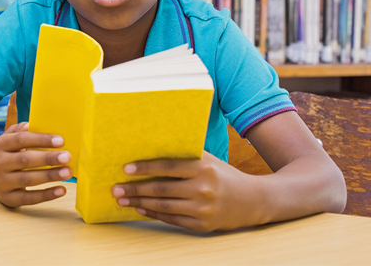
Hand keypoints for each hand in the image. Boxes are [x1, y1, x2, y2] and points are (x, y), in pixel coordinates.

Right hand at [0, 122, 70, 207]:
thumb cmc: (8, 154)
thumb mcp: (10, 139)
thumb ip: (22, 131)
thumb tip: (34, 124)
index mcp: (1, 144)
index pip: (22, 139)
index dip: (41, 140)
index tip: (61, 141)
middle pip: (25, 159)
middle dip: (48, 158)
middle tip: (67, 157)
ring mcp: (2, 182)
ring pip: (28, 179)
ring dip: (50, 175)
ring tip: (68, 172)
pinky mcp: (8, 198)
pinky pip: (29, 198)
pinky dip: (46, 195)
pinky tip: (61, 190)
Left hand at [112, 151, 266, 231]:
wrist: (255, 200)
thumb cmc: (224, 175)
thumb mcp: (208, 159)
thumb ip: (184, 154)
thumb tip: (151, 145)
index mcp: (203, 168)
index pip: (167, 167)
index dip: (144, 168)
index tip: (125, 169)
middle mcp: (203, 188)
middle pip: (161, 189)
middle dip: (135, 189)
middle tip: (115, 189)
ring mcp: (203, 208)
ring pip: (163, 206)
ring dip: (139, 203)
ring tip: (123, 200)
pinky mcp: (203, 225)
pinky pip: (172, 220)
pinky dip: (154, 214)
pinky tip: (141, 209)